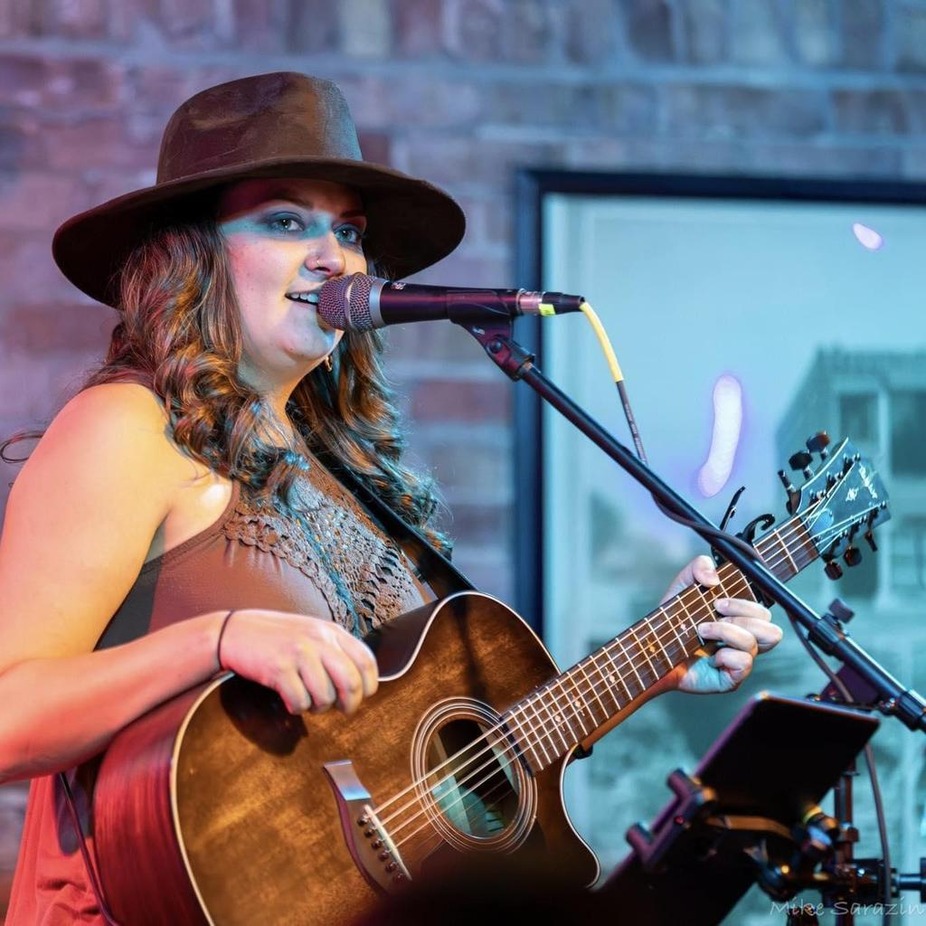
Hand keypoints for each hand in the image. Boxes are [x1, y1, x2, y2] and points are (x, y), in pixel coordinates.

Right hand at [216, 610, 378, 714]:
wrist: (234, 631)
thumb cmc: (277, 638)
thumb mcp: (312, 634)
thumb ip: (335, 651)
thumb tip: (359, 683)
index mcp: (331, 631)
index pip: (366, 661)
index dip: (368, 686)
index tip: (360, 696)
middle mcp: (319, 640)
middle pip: (351, 682)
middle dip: (349, 704)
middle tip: (341, 710)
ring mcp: (299, 653)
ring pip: (325, 696)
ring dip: (319, 707)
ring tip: (308, 700)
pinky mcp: (278, 668)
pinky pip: (300, 702)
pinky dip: (297, 708)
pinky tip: (289, 699)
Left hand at [661, 554, 782, 694]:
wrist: (654, 649)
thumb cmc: (673, 620)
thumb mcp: (683, 586)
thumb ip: (699, 567)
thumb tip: (714, 576)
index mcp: (741, 621)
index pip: (764, 613)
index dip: (746, 605)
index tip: (718, 602)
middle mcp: (744, 642)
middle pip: (771, 631)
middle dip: (739, 617)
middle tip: (712, 615)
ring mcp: (739, 661)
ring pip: (756, 644)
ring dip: (727, 632)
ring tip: (702, 631)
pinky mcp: (731, 679)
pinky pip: (744, 664)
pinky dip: (725, 655)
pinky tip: (710, 656)